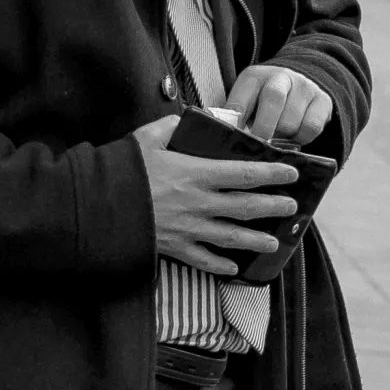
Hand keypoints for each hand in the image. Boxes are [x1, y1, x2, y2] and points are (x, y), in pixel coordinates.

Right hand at [133, 116, 299, 275]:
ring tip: (274, 243)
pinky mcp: (174, 247)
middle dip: (273, 206)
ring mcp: (189, 229)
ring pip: (231, 236)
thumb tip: (184, 122)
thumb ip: (170, 127)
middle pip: (246, 206)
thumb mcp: (146, 138)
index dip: (271, 172)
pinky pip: (202, 259)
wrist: (97, 207)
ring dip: (256, 240)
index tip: (292, 172)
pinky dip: (219, 265)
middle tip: (292, 208)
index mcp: (196, 173)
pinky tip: (233, 268)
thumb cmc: (122, 171)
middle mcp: (199, 203)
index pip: (244, 172)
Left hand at [226, 66, 332, 144]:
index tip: (235, 136)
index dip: (237, 119)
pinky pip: (311, 128)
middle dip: (264, 128)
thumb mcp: (246, 103)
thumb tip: (221, 136)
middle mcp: (281, 76)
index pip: (242, 97)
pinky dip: (301, 139)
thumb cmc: (263, 103)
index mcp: (254, 76)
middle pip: (273, 100)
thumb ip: (235, 117)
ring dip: (282, 137)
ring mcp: (304, 87)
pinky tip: (294, 137)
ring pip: (291, 120)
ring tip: (276, 139)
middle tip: (259, 145)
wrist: (298, 87)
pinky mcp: (323, 100)